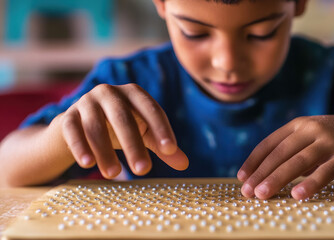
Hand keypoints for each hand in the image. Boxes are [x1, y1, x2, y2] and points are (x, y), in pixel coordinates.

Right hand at [59, 83, 188, 178]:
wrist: (79, 125)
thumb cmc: (118, 127)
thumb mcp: (142, 134)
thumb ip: (161, 146)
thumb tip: (184, 164)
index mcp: (134, 94)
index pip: (151, 109)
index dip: (161, 129)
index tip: (170, 150)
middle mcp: (110, 92)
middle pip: (124, 118)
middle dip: (134, 144)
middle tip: (143, 170)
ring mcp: (87, 102)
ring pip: (96, 126)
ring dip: (105, 151)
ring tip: (114, 175)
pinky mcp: (67, 116)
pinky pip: (72, 130)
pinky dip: (80, 146)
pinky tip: (87, 164)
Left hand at [237, 114, 333, 199]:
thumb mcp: (311, 136)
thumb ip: (293, 150)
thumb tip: (267, 174)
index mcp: (298, 125)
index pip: (269, 143)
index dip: (253, 161)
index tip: (241, 178)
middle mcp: (310, 130)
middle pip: (279, 154)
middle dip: (260, 174)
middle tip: (247, 192)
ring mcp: (328, 141)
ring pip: (297, 161)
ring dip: (277, 179)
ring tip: (262, 195)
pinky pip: (325, 171)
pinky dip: (311, 183)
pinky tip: (298, 196)